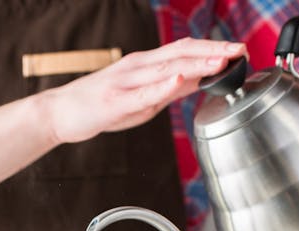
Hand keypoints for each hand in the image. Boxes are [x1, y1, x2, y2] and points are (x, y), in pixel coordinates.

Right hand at [44, 38, 246, 142]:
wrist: (59, 113)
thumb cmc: (98, 107)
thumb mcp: (139, 98)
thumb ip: (167, 90)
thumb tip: (196, 82)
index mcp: (144, 66)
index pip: (183, 51)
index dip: (212, 49)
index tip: (237, 50)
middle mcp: (136, 68)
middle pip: (180, 53)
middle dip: (212, 52)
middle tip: (239, 50)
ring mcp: (125, 83)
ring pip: (165, 70)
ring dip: (195, 65)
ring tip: (219, 61)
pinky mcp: (114, 102)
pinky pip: (142, 94)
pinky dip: (162, 86)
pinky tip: (178, 80)